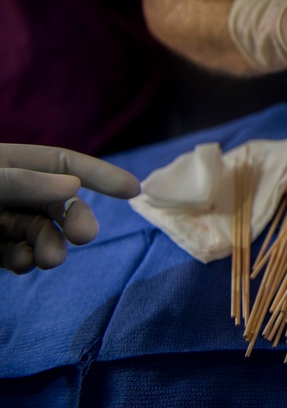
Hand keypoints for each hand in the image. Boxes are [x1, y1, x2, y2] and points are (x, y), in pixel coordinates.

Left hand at [1, 143, 140, 273]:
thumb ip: (21, 182)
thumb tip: (73, 185)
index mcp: (5, 163)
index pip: (60, 163)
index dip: (100, 174)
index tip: (135, 190)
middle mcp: (8, 191)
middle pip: (56, 202)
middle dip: (75, 219)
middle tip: (85, 236)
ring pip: (38, 232)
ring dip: (50, 245)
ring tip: (49, 260)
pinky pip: (16, 254)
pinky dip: (24, 259)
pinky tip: (23, 263)